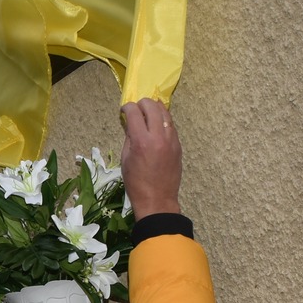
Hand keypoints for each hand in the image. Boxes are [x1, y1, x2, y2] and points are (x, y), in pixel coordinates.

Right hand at [120, 97, 181, 219]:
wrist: (157, 199)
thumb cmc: (136, 183)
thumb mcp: (125, 159)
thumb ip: (129, 138)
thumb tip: (130, 123)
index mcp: (141, 141)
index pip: (134, 112)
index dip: (127, 107)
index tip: (124, 110)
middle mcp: (158, 136)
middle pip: (152, 107)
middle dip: (142, 103)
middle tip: (136, 108)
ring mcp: (171, 140)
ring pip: (165, 113)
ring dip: (155, 108)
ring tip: (148, 111)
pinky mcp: (178, 145)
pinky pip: (171, 125)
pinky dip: (163, 120)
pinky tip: (157, 123)